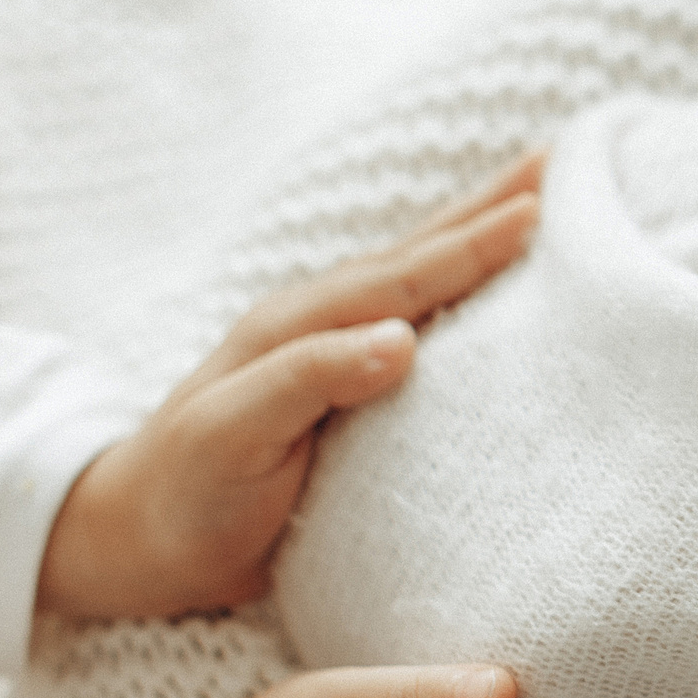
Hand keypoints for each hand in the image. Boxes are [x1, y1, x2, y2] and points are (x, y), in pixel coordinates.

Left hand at [36, 153, 545, 619]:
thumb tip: (400, 340)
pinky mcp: (348, 383)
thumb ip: (307, 381)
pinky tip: (492, 281)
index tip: (542, 207)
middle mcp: (324, 322)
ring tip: (542, 195)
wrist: (134, 541)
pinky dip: (462, 283)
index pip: (408, 276)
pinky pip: (420, 314)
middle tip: (563, 156)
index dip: (475, 243)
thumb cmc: (185, 494)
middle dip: (494, 204)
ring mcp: (336, 348)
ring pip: (423, 273)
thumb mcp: (231, 438)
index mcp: (304, 328)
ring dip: (481, 229)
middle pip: (423, 249)